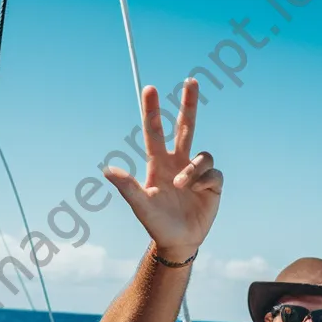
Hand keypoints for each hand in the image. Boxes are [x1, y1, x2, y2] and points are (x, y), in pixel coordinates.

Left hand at [104, 81, 222, 259]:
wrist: (178, 241)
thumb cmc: (157, 223)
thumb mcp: (141, 205)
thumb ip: (127, 187)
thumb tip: (108, 170)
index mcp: (159, 163)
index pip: (154, 132)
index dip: (152, 111)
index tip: (150, 88)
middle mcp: (178, 162)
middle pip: (186, 126)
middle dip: (189, 103)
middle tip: (190, 80)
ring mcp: (197, 172)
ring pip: (202, 155)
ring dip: (192, 169)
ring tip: (181, 186)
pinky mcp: (213, 184)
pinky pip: (213, 173)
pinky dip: (204, 181)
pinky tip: (199, 193)